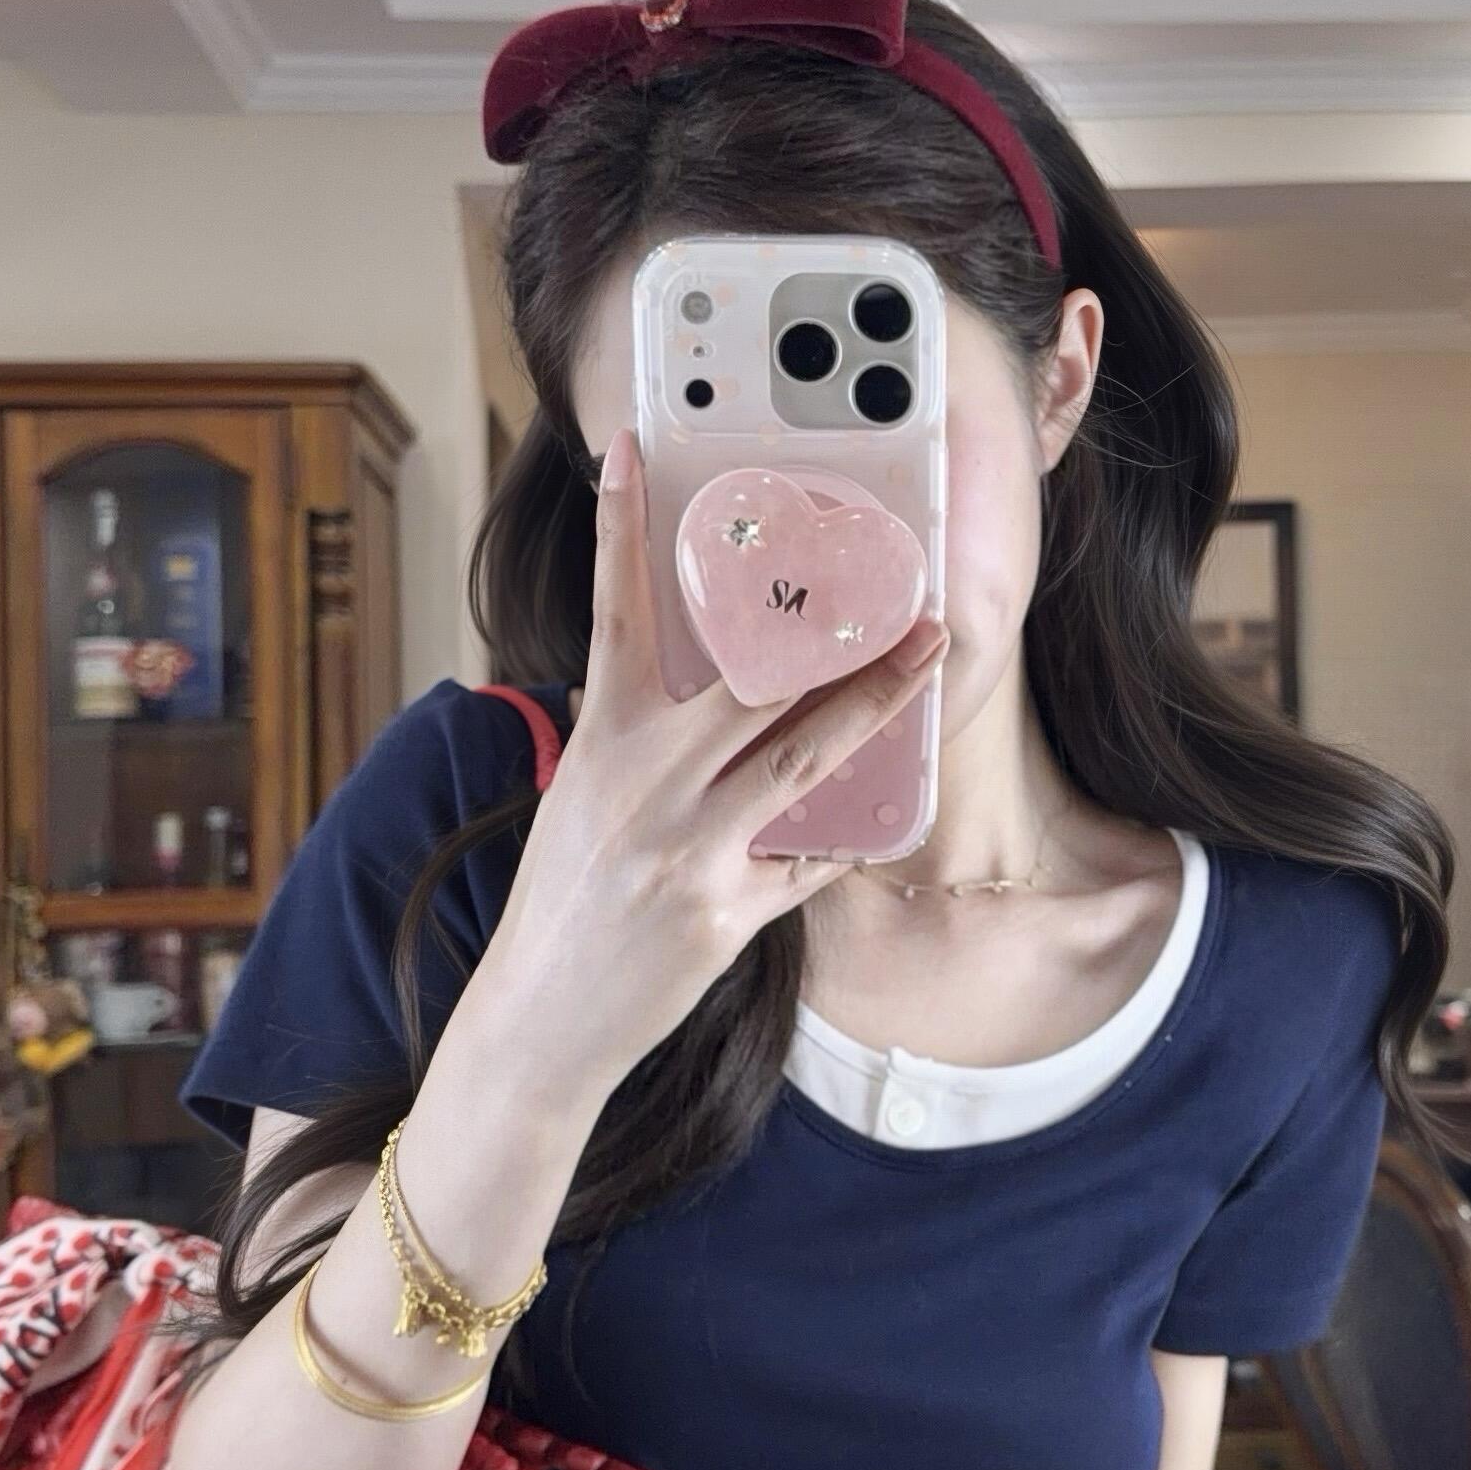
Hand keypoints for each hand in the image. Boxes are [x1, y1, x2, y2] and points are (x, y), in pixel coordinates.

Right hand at [479, 427, 946, 1090]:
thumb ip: (635, 741)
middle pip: (755, 683)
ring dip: (877, 703)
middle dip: (836, 632)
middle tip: (901, 587)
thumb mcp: (581, 800)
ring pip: (804, 757)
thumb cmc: (563, 901)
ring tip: (931, 657)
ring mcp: (687, 850)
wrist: (539, 1019)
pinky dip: (837, 838)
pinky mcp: (725, 913)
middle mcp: (644, 785)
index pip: (615, 615)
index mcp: (600, 742)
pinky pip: (807, 860)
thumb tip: (697, 687)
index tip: (631, 450)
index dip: (620, 528)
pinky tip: (873, 819)